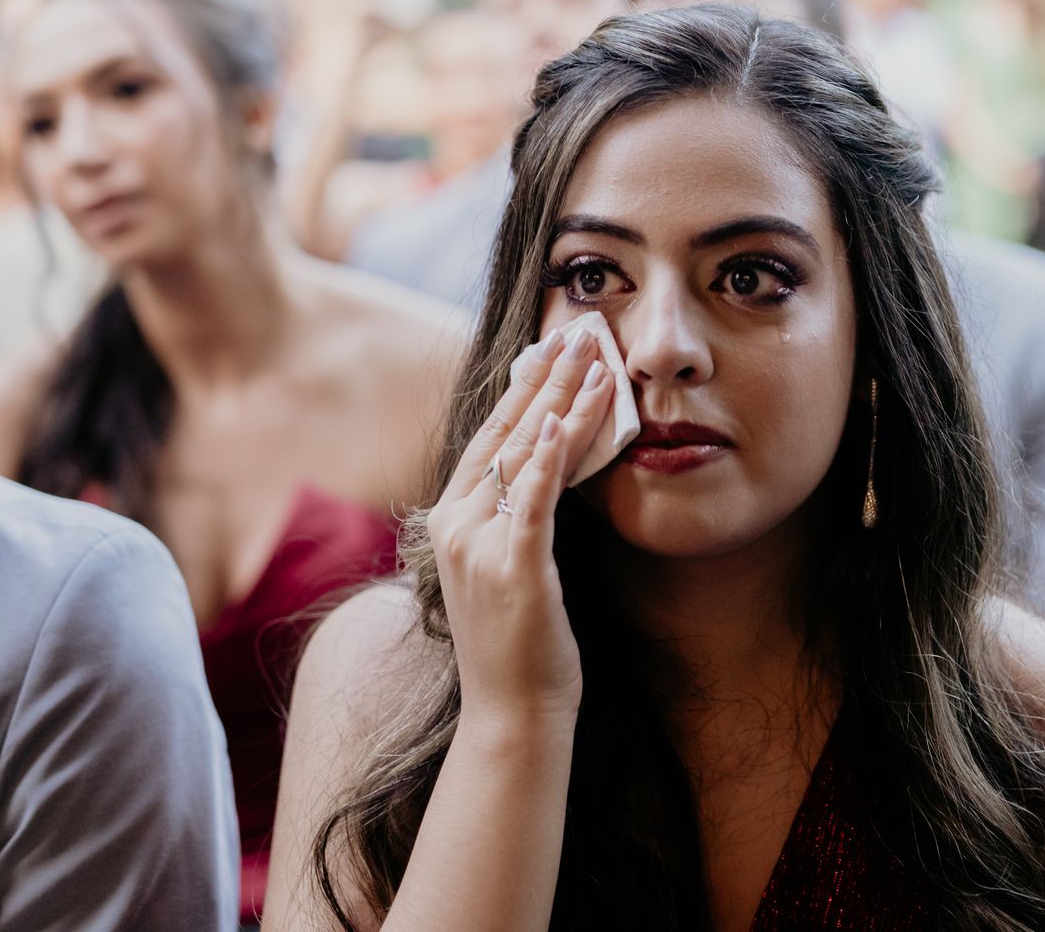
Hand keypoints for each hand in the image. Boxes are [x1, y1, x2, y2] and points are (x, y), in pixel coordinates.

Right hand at [425, 327, 614, 725]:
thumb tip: (556, 457)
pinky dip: (548, 456)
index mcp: (451, 520)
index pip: (490, 436)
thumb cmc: (522, 643)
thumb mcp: (515, 563)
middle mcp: (454, 525)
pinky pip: (532, 499)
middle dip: (545, 376)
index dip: (523, 387)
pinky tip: (564, 418)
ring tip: (594, 356)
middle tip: (580, 329)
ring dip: (562, 400)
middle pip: (505, 432)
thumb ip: (523, 512)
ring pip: (523, 454)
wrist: (513, 715)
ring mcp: (478, 546)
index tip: (553, 345)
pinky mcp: (512, 568)